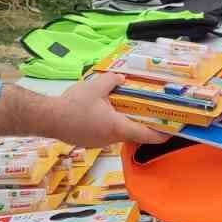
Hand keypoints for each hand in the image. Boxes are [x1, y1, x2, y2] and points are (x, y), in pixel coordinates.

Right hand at [55, 73, 169, 147]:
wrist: (48, 118)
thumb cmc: (75, 104)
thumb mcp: (96, 86)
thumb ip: (113, 81)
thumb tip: (121, 78)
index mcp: (118, 127)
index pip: (146, 135)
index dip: (162, 134)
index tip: (173, 130)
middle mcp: (111, 138)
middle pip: (132, 134)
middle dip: (142, 125)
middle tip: (148, 113)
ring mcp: (98, 142)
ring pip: (117, 133)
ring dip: (123, 123)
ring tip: (124, 109)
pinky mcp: (88, 141)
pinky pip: (104, 133)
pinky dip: (109, 124)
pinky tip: (102, 113)